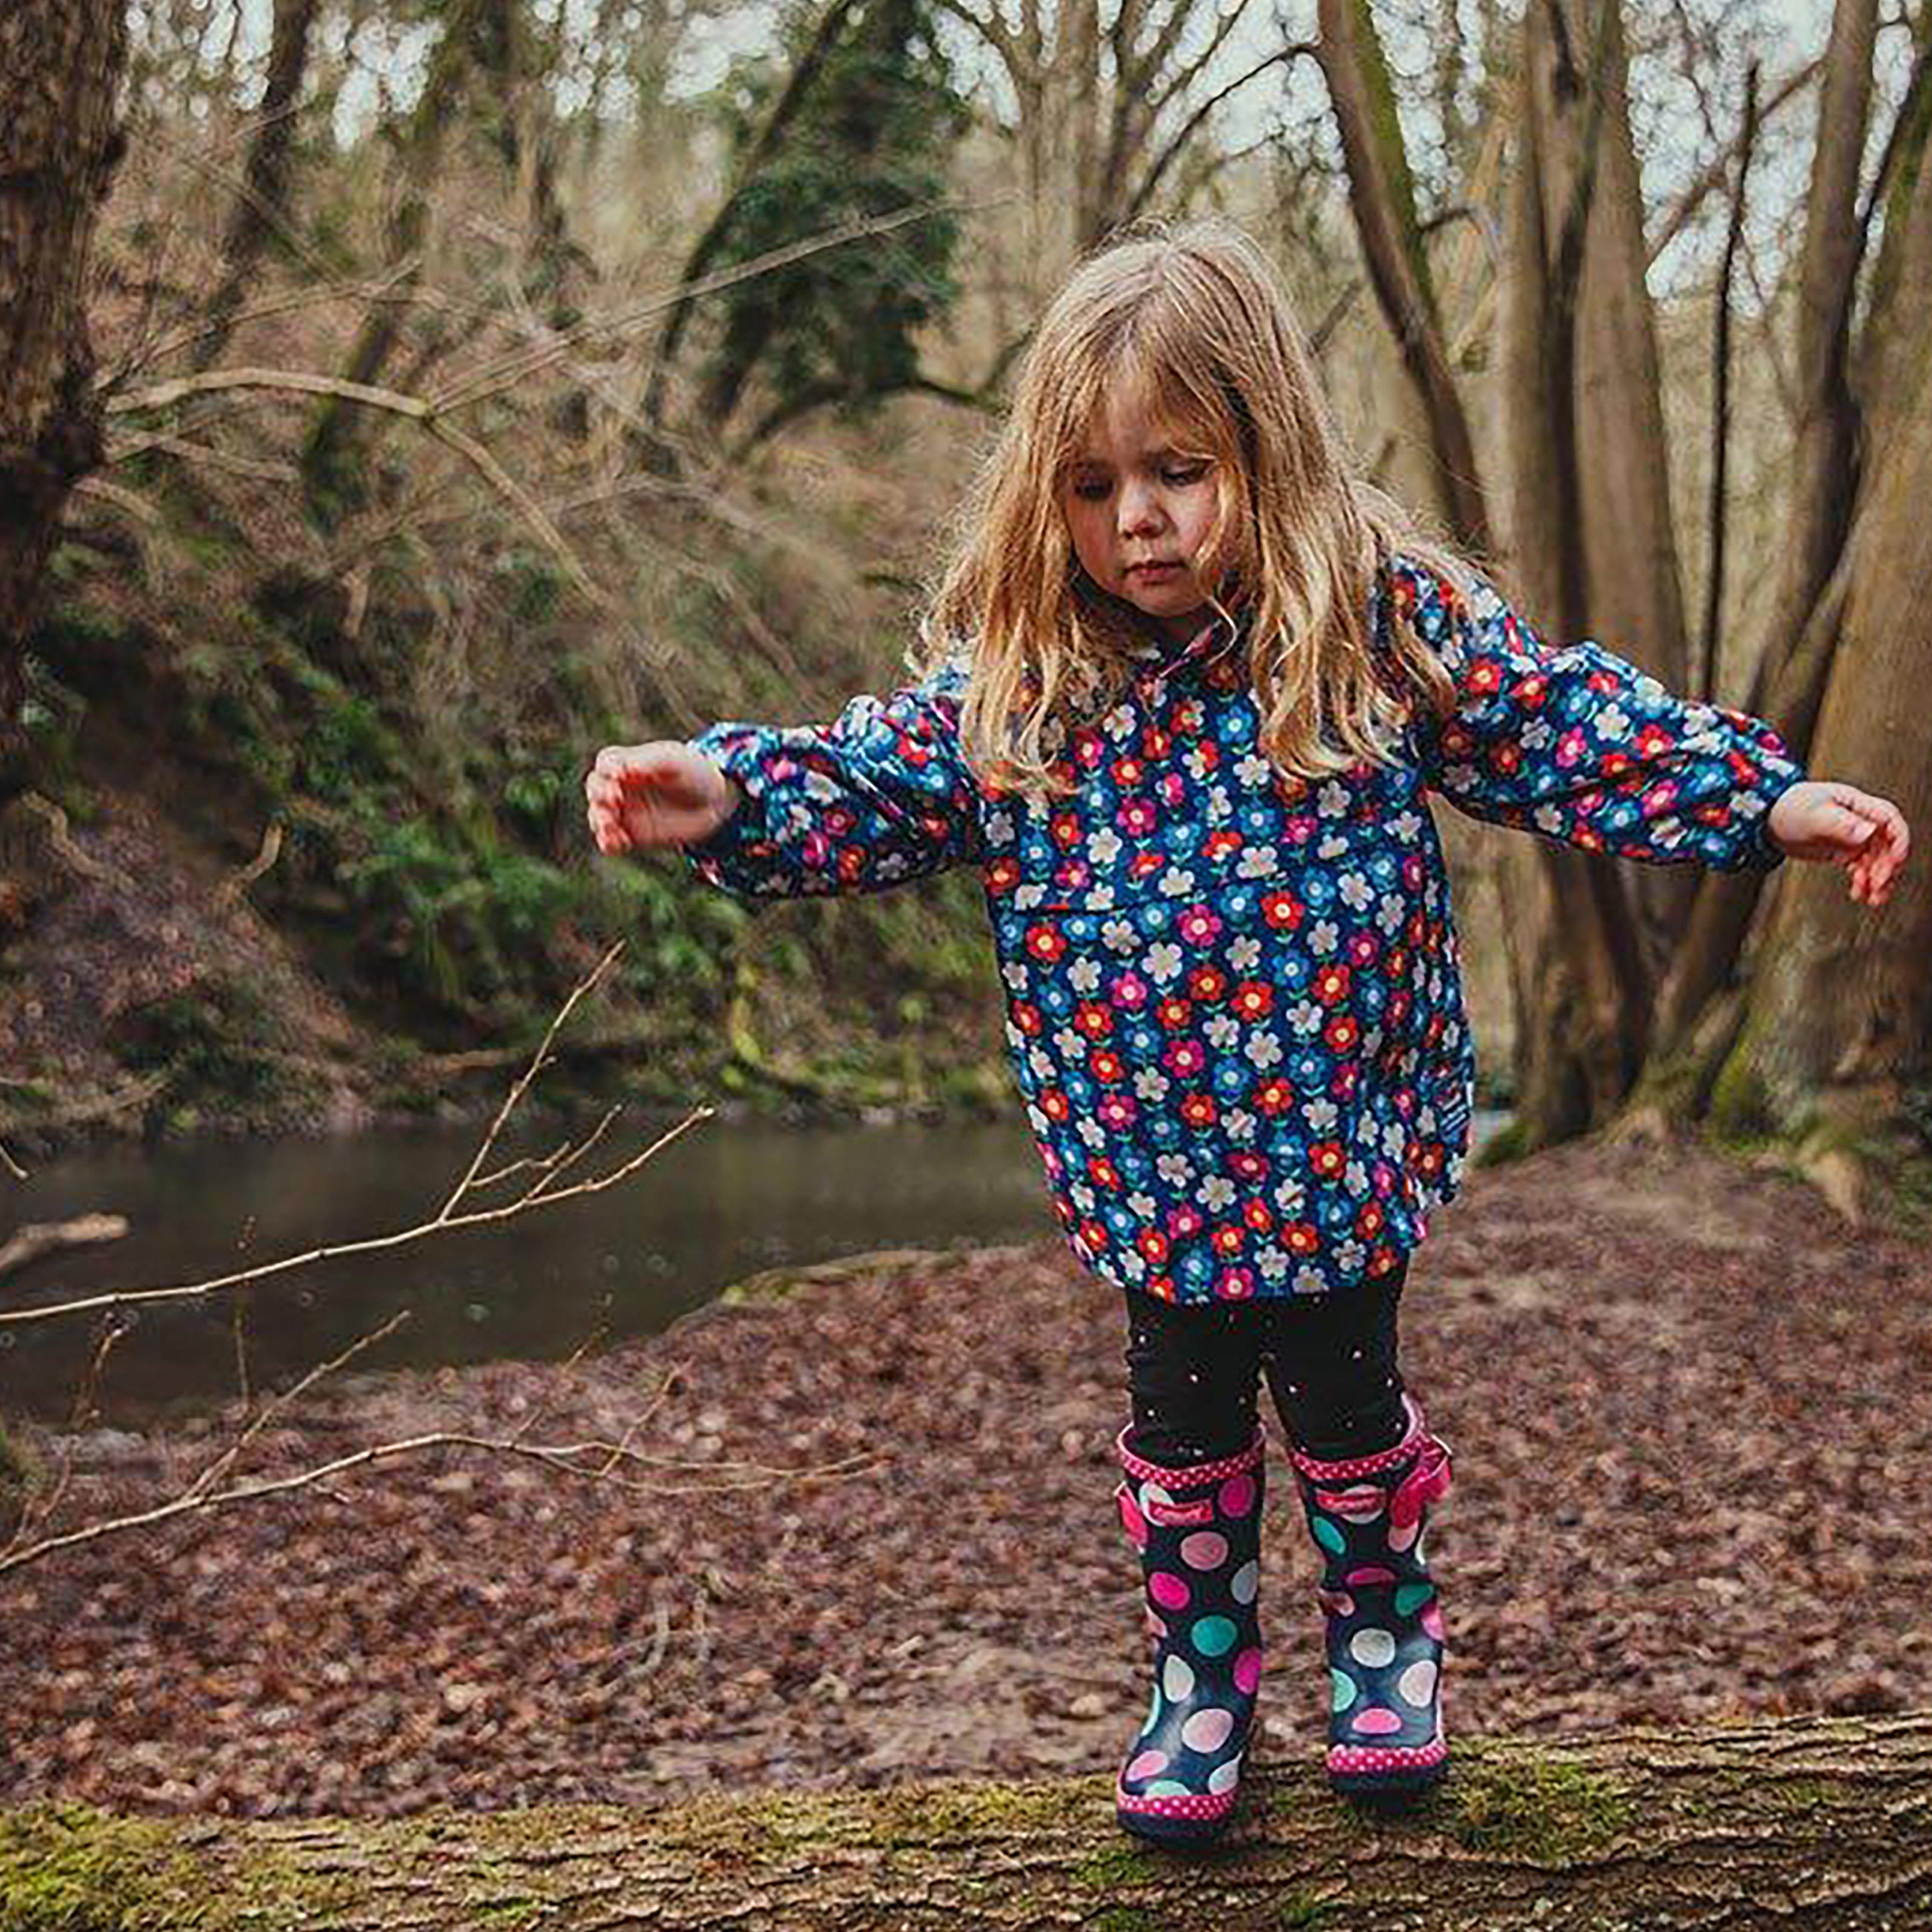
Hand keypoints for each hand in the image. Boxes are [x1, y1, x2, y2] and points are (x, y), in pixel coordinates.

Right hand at [584, 741, 737, 854]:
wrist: (715, 804)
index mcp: (629, 762)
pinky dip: (609, 842)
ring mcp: (624, 811)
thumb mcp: (676, 762)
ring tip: (612, 825)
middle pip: (595, 788)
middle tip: (615, 799)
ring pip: (598, 816)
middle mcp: (622, 786)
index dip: (608, 768)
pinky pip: (610, 841)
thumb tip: (625, 769)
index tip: (620, 775)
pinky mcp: (631, 834)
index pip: (606, 762)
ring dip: (600, 820)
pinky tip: (621, 842)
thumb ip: (650, 762)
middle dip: (600, 794)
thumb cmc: (694, 773)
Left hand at [1766, 780, 1909, 906]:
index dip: (1898, 840)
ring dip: (1877, 879)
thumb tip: (1869, 832)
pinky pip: (1862, 868)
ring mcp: (1854, 836)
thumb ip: (1839, 824)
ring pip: (1876, 860)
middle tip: (1876, 885)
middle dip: (1886, 866)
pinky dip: (1863, 882)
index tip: (1895, 861)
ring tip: (1872, 899)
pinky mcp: (1845, 851)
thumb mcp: (1812, 815)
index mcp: (1857, 805)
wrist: (1769, 819)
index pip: (1890, 820)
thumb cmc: (1788, 808)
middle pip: (1886, 844)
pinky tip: (1858, 895)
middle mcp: (1861, 820)